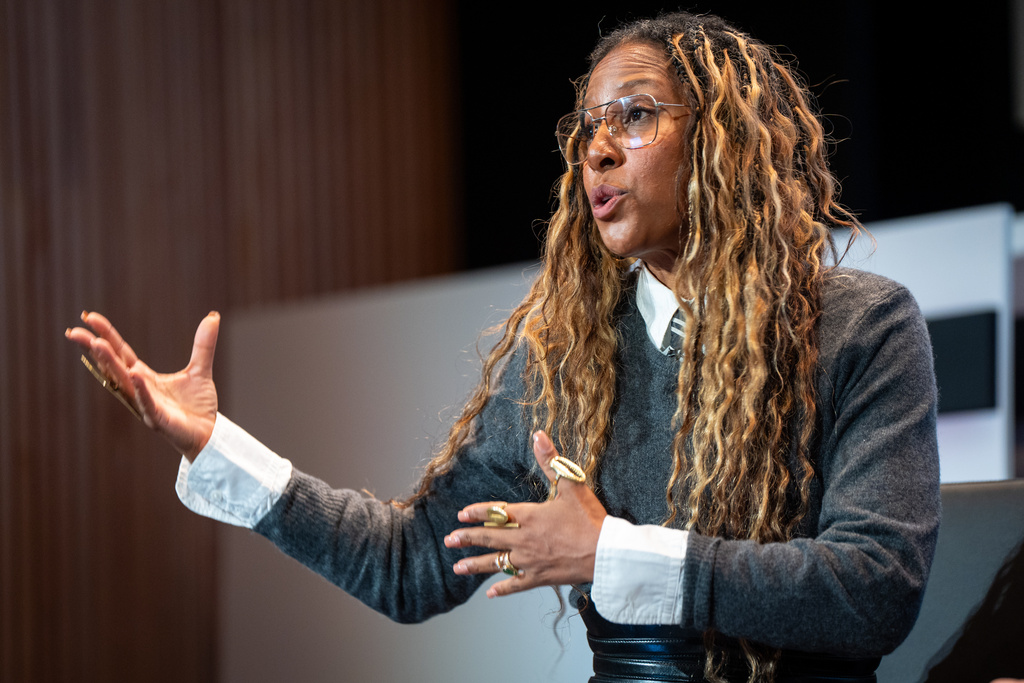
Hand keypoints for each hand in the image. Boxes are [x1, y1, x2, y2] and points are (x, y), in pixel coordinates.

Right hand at [66, 311, 219, 459]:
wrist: (208, 434)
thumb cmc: (196, 406)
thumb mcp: (200, 370)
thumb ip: (203, 346)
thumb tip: (213, 317)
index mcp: (144, 377)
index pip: (121, 352)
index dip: (107, 335)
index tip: (89, 317)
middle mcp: (139, 389)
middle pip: (113, 366)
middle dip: (95, 349)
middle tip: (75, 332)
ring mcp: (146, 405)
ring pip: (124, 382)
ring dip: (110, 364)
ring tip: (97, 345)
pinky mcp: (159, 419)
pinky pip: (147, 403)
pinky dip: (141, 389)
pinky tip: (134, 374)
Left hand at [443, 431, 607, 597]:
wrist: (606, 553)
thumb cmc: (589, 519)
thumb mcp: (571, 485)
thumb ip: (551, 461)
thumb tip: (538, 435)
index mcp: (530, 516)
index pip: (496, 513)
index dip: (477, 513)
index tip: (462, 515)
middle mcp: (524, 539)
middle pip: (490, 538)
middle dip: (467, 538)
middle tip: (449, 540)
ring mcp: (530, 560)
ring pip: (497, 563)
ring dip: (475, 565)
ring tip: (458, 567)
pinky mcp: (540, 577)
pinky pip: (516, 584)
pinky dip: (503, 589)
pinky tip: (491, 594)